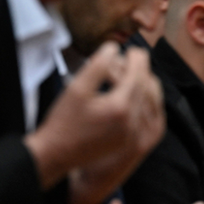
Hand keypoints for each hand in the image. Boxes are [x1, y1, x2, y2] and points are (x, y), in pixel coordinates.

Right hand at [24, 43, 164, 203]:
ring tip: (132, 74)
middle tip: (135, 58)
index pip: (137, 76)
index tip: (134, 50)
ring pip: (147, 104)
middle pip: (146, 89)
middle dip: (141, 71)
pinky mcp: (128, 142)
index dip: (137, 60)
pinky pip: (143, 118)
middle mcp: (131, 123)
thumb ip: (98, 65)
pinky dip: (140, 103)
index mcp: (120, 107)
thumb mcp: (77, 87)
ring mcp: (131, 134)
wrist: (57, 154)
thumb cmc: (63, 121)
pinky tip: (131, 95)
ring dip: (143, 86)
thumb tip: (114, 49)